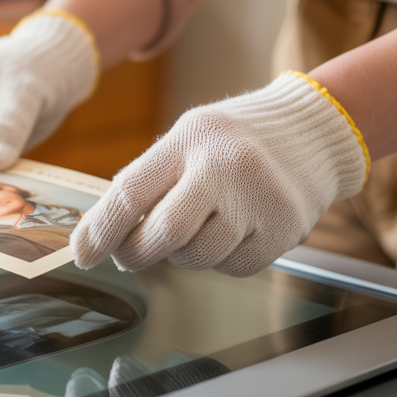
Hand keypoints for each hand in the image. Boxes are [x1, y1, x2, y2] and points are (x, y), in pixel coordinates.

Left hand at [72, 73, 370, 276]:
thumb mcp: (188, 138)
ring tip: (198, 228)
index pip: (131, 191)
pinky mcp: (285, 228)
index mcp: (191, 139)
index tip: (82, 254)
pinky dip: (224, 260)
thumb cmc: (236, 139)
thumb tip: (101, 232)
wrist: (314, 129)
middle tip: (130, 254)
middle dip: (137, 252)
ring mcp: (259, 199)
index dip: (100, 229)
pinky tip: (234, 232)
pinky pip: (234, 267)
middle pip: (164, 233)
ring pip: (198, 257)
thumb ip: (149, 179)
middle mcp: (226, 166)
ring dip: (185, 254)